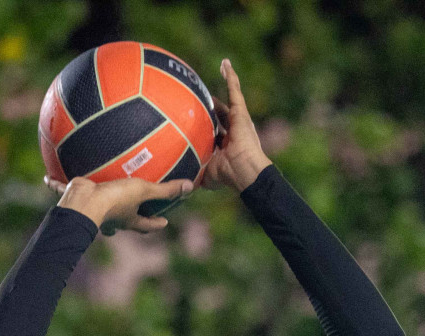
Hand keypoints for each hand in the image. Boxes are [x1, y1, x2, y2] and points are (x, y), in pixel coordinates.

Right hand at [46, 175, 190, 235]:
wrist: (82, 203)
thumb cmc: (114, 200)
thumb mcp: (143, 191)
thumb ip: (165, 190)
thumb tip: (191, 187)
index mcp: (126, 218)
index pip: (145, 225)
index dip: (155, 224)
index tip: (164, 222)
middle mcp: (110, 217)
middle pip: (120, 222)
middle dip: (125, 221)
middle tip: (130, 214)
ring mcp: (92, 209)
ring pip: (94, 208)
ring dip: (95, 202)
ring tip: (94, 192)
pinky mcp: (74, 197)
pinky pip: (63, 189)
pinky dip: (55, 184)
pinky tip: (48, 177)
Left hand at [202, 59, 271, 190]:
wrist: (245, 172)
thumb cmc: (227, 176)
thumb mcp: (205, 174)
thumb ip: (194, 173)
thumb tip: (178, 183)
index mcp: (226, 146)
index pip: (214, 133)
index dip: (206, 128)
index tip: (196, 123)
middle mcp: (233, 132)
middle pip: (221, 114)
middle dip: (214, 107)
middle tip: (200, 99)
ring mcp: (239, 120)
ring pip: (231, 98)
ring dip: (228, 82)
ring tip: (222, 67)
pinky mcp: (241, 112)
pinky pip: (235, 90)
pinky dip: (230, 77)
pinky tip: (225, 64)